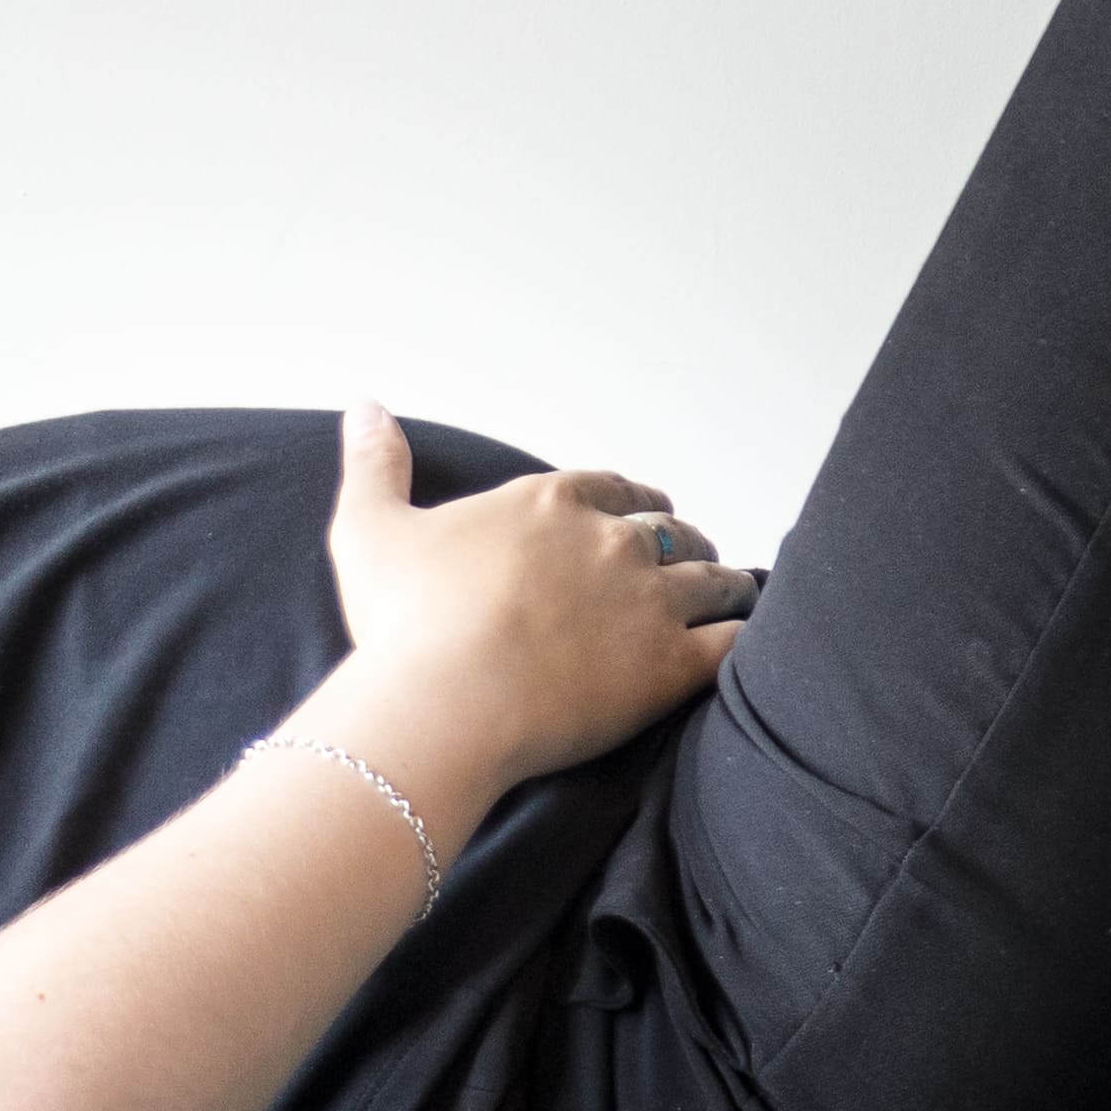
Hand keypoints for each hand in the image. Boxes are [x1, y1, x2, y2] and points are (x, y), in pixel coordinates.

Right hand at [317, 403, 756, 795]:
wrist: (443, 704)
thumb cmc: (404, 625)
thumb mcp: (370, 530)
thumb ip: (376, 463)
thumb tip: (365, 405)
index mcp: (549, 504)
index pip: (611, 489)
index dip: (628, 503)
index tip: (636, 515)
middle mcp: (611, 541)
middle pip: (669, 531)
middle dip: (679, 544)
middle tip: (683, 562)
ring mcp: (649, 601)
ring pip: (712, 580)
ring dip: (721, 586)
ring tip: (727, 598)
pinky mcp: (672, 664)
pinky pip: (731, 642)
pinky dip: (741, 639)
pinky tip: (744, 645)